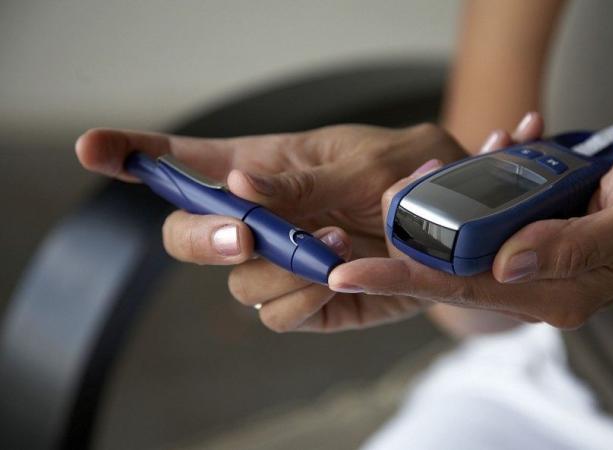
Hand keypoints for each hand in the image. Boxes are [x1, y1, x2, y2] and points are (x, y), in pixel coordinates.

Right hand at [76, 123, 466, 330]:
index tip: (92, 149)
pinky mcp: (307, 303)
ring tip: (336, 244)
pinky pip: (278, 316)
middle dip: (204, 238)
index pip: (184, 162)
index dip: (133, 155)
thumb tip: (239, 187)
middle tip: (246, 233)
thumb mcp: (362, 161)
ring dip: (280, 269)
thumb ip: (302, 179)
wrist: (451, 228)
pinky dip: (304, 301)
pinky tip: (339, 276)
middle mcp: (258, 220)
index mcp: (261, 170)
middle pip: (187, 237)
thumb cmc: (408, 173)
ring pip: (237, 284)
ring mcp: (278, 265)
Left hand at [329, 130, 612, 327]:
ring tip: (439, 161)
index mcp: (554, 291)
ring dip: (447, 194)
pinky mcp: (539, 226)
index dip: (398, 278)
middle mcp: (536, 278)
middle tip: (361, 212)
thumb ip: (572, 247)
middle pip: (448, 264)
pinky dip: (491, 172)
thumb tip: (505, 264)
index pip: (459, 288)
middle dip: (401, 237)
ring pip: (467, 231)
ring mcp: (535, 251)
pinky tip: (507, 140)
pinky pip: (496, 206)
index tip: (344, 273)